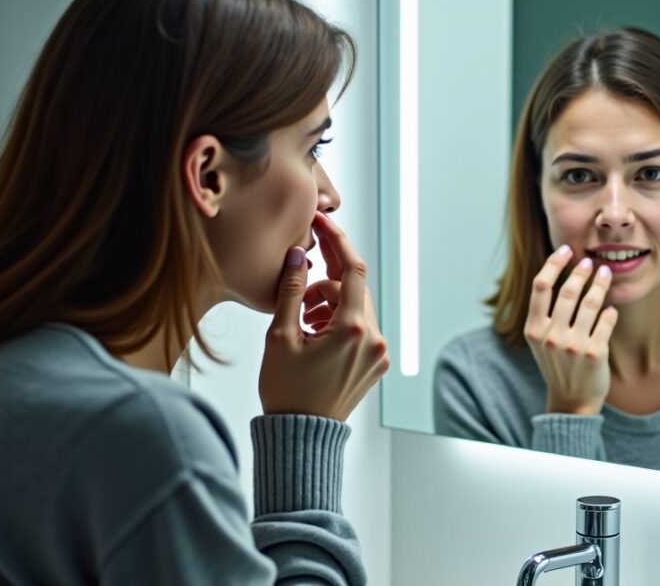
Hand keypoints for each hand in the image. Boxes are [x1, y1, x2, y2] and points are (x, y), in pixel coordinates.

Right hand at [259, 212, 389, 420]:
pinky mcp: (376, 365)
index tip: (323, 224)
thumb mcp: (281, 336)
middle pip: (354, 288)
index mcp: (353, 330)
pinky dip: (339, 322)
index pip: (353, 268)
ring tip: (302, 323)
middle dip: (325, 284)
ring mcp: (378, 354)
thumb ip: (292, 290)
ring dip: (331, 304)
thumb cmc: (286, 392)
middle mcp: (374, 340)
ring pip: (357, 308)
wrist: (301, 437)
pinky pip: (361, 328)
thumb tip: (300, 255)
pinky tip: (314, 335)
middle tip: (297, 298)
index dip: (337, 241)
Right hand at [524, 245, 618, 415]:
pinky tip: (611, 308)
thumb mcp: (540, 339)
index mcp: (533, 330)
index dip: (554, 264)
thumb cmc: (556, 363)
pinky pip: (606, 322)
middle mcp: (551, 336)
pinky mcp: (595, 354)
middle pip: (567, 291)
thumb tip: (561, 272)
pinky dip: (610, 312)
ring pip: (591, 303)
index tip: (566, 250)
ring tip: (605, 273)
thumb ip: (545, 312)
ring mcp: (573, 346)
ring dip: (600, 284)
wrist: (570, 399)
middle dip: (581, 271)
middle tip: (589, 262)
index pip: (540, 286)